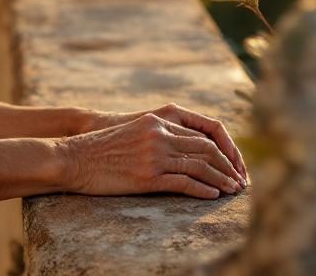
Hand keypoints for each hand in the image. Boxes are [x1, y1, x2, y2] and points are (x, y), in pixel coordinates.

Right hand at [57, 113, 245, 199]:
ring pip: (201, 166)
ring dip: (222, 179)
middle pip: (207, 149)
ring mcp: (155, 155)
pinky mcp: (148, 176)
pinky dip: (204, 190)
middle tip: (241, 180)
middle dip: (229, 166)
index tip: (233, 164)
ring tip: (233, 190)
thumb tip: (186, 151)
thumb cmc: (102, 148)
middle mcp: (160, 134)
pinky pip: (185, 183)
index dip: (223, 150)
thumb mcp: (135, 132)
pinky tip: (213, 196)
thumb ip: (159, 134)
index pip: (202, 133)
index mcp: (158, 120)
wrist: (75, 157)